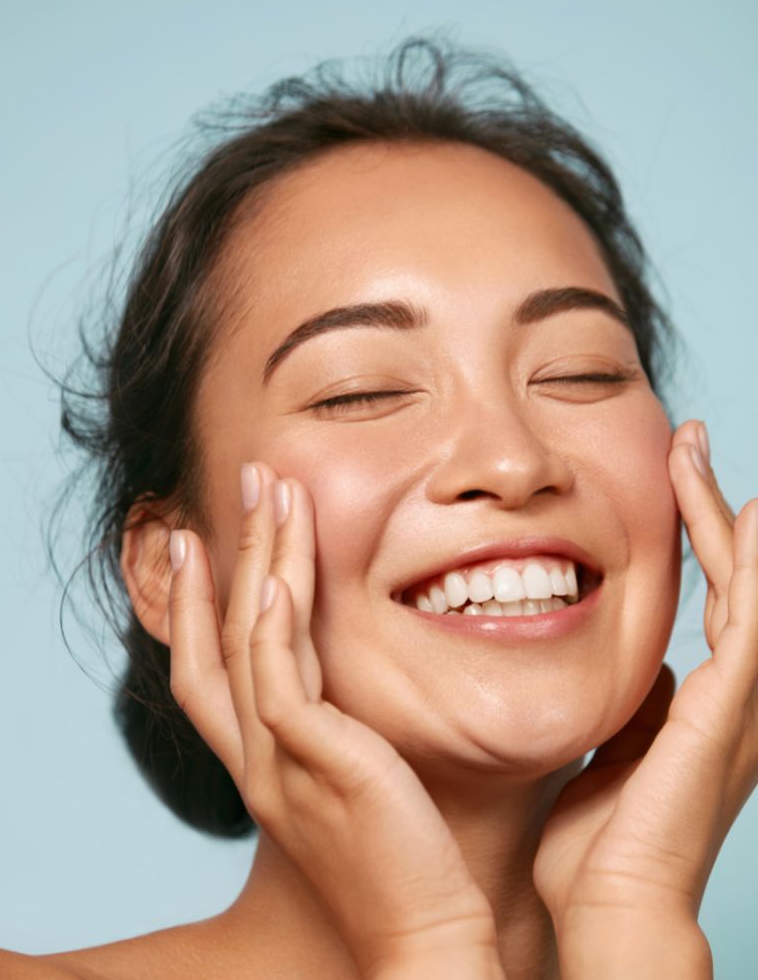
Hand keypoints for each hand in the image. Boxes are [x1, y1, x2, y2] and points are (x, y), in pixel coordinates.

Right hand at [166, 462, 498, 977]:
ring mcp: (277, 764)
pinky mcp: (315, 767)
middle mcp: (255, 758)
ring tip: (271, 492)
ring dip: (258, 560)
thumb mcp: (359, 779)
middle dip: (229, 553)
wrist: (422, 937)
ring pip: (249, 643)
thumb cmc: (405, 859)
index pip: (209, 669)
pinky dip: (273, 627)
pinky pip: (279, 685)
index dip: (197, 603)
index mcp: (264, 760)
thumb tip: (367, 678)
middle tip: (246, 482)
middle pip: (222, 637)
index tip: (200, 541)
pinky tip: (281, 578)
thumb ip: (345, 728)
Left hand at [533, 420, 757, 939]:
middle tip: (685, 441)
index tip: (667, 483)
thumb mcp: (615, 754)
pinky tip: (747, 507)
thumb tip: (648, 671)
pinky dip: (749, 558)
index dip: (691, 539)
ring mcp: (737, 696)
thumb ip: (636, 711)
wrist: (613, 906)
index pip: (704, 598)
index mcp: (699, 700)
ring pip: (743, 579)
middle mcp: (729, 691)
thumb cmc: (603, 844)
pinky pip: (749, 613)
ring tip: (694, 447)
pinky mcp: (730, 703)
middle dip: (709, 506)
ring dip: (719, 511)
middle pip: (729, 575)